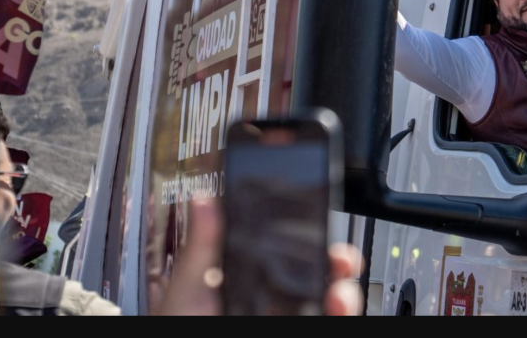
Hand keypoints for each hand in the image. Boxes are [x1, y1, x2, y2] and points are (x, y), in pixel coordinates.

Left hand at [155, 199, 364, 315]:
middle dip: (337, 262)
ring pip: (329, 303)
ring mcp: (284, 317)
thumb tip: (204, 201)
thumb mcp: (190, 286)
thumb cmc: (181, 325)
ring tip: (338, 293)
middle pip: (317, 276)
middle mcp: (269, 302)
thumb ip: (202, 245)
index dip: (309, 238)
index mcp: (246, 281)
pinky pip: (328, 323)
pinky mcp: (299, 333)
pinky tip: (336, 309)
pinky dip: (341, 315)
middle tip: (340, 259)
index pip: (286, 253)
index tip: (320, 224)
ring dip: (344, 293)